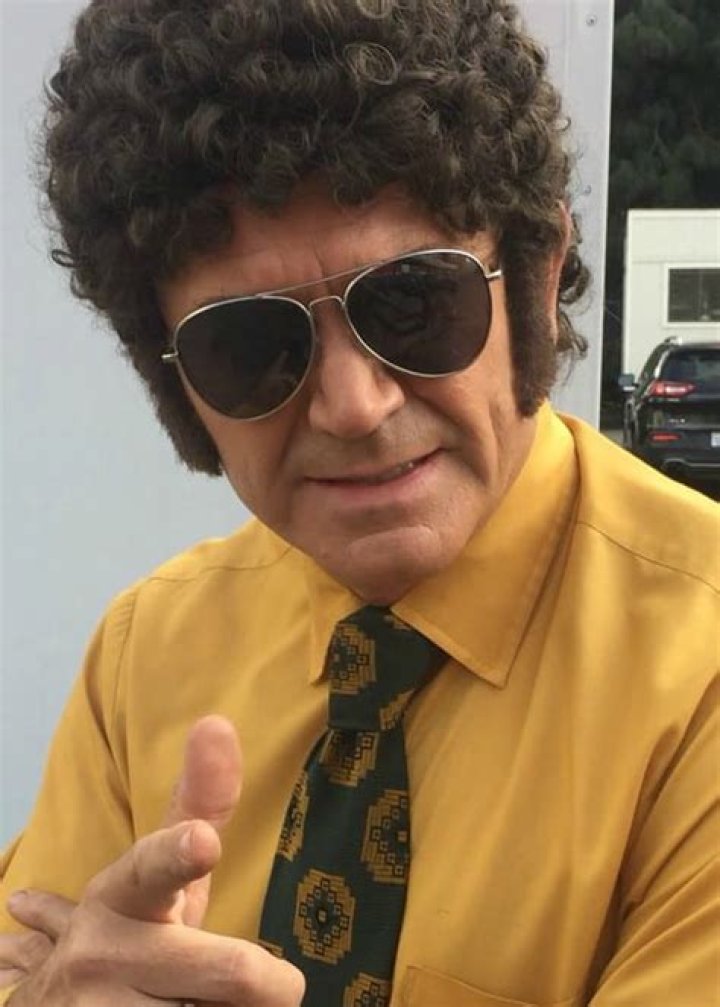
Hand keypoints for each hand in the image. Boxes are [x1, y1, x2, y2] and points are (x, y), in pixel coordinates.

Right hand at [1, 715, 304, 1005]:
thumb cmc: (131, 931)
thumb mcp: (159, 875)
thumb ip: (198, 805)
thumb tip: (217, 722)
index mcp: (124, 893)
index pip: (155, 870)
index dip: (179, 856)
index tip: (202, 842)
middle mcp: (106, 954)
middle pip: (233, 972)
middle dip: (270, 986)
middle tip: (279, 987)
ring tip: (193, 1003)